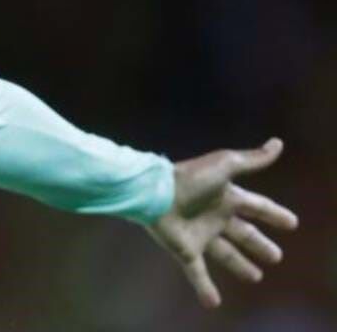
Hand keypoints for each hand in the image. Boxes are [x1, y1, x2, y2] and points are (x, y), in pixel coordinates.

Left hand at [147, 138, 298, 307]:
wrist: (154, 193)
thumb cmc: (190, 178)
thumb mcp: (225, 165)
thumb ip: (252, 159)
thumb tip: (277, 144)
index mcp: (226, 197)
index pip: (256, 207)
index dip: (273, 214)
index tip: (292, 223)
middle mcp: (215, 217)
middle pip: (243, 234)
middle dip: (259, 245)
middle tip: (276, 257)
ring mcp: (200, 235)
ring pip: (225, 254)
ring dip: (240, 266)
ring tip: (256, 277)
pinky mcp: (185, 250)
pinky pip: (197, 272)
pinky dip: (205, 288)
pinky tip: (214, 303)